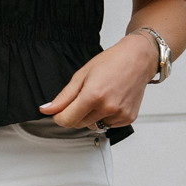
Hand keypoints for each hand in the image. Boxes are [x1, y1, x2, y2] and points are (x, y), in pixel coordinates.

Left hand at [39, 32, 156, 129]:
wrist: (137, 59)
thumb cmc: (112, 62)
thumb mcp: (82, 75)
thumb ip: (64, 97)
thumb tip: (47, 109)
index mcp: (93, 96)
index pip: (67, 120)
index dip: (59, 117)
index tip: (59, 112)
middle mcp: (108, 107)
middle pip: (79, 124)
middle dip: (76, 114)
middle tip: (84, 97)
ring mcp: (119, 115)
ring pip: (93, 126)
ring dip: (91, 117)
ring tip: (100, 98)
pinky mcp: (128, 118)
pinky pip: (108, 125)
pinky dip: (105, 117)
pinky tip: (110, 102)